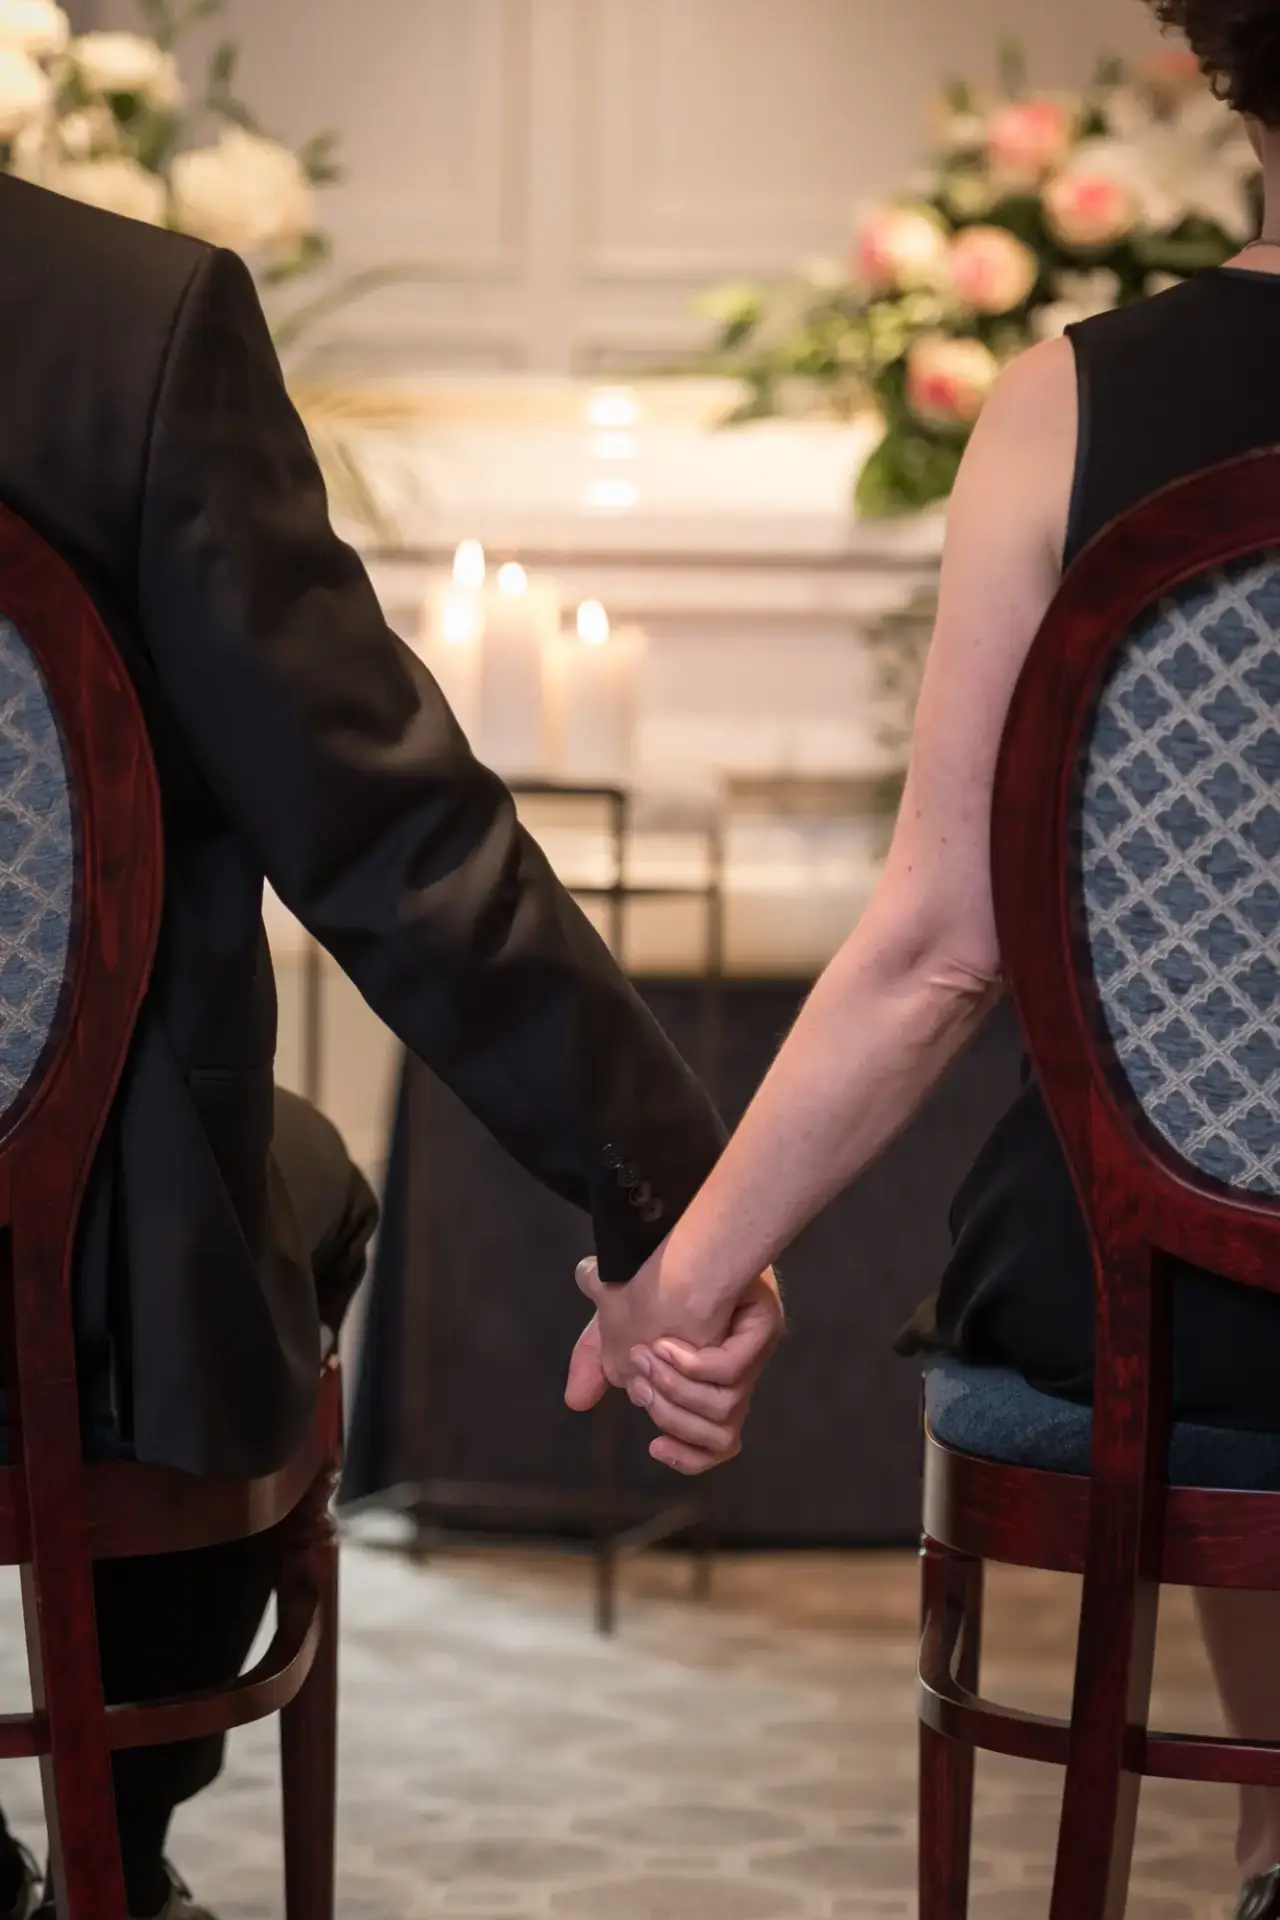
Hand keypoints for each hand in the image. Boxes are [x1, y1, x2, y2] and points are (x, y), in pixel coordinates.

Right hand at [564, 1253, 783, 1473]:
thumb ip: (596, 1361)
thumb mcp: (611, 1320)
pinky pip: (729, 1373)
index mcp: (713, 1381)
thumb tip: (576, 1402)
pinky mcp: (760, 1329)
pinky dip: (695, 1367)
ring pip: (725, 1411)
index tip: (655, 1446)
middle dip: (671, 1412)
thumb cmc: (647, 1273)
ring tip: (650, 1355)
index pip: (718, 1446)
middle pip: (720, 1435)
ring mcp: (753, 1351)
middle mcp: (740, 1372)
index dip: (688, 1456)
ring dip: (679, 1391)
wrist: (677, 1228)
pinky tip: (669, 1343)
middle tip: (640, 1373)